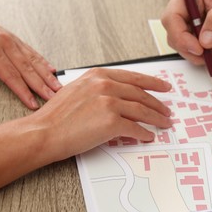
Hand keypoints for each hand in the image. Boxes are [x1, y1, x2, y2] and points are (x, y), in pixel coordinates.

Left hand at [0, 0, 61, 108]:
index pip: (10, 75)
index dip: (23, 91)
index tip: (33, 103)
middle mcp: (5, 43)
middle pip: (27, 69)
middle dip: (42, 85)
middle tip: (53, 98)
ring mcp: (12, 40)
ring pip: (33, 60)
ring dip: (47, 75)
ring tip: (58, 87)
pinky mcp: (15, 39)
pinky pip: (32, 52)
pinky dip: (43, 62)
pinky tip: (52, 71)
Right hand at [32, 68, 172, 159]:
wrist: (44, 131)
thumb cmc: (57, 115)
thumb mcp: (78, 90)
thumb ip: (99, 89)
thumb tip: (118, 96)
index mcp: (98, 75)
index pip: (133, 77)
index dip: (152, 82)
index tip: (164, 86)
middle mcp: (105, 85)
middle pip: (141, 94)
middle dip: (157, 103)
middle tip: (167, 110)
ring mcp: (109, 103)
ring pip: (142, 110)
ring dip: (156, 118)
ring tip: (164, 123)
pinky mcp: (111, 122)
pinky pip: (135, 128)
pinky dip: (144, 133)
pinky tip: (148, 136)